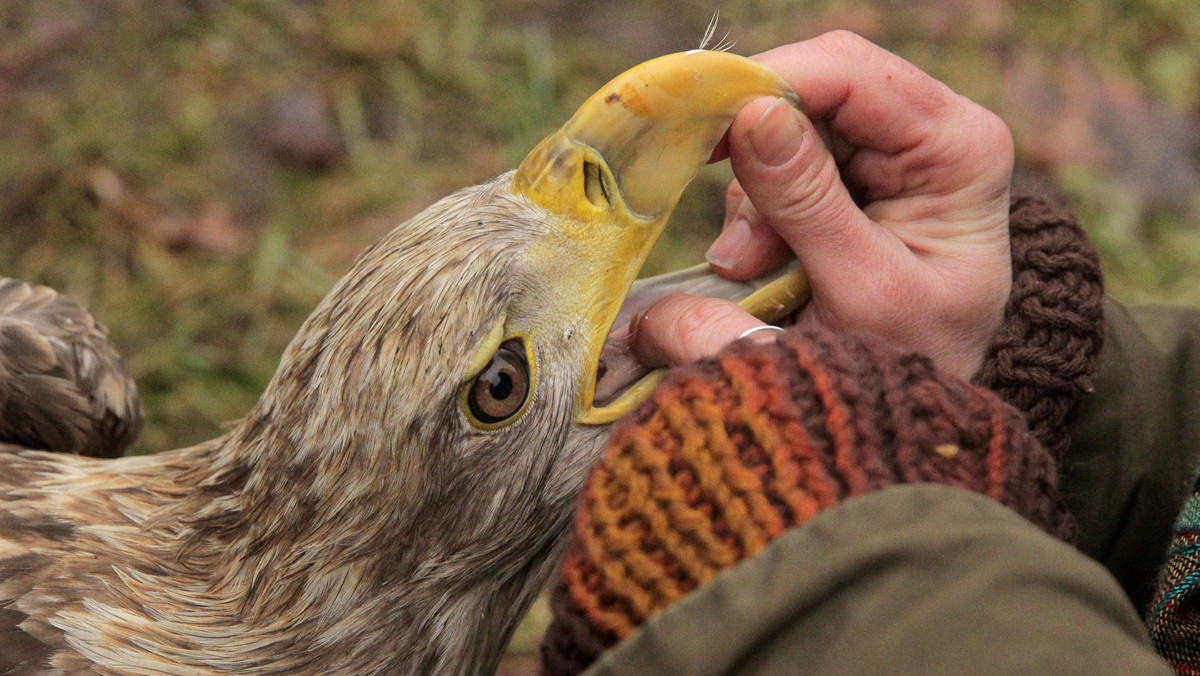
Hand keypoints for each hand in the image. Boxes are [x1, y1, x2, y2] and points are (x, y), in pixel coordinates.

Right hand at [632, 31, 1013, 380]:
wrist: (923, 411)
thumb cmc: (912, 360)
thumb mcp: (860, 289)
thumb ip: (807, 201)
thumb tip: (751, 114)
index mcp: (959, 149)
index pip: (854, 73)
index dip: (770, 84)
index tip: (702, 131)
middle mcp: (934, 132)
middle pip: (817, 89)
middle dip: (758, 152)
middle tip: (733, 231)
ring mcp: (896, 152)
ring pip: (791, 125)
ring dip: (754, 193)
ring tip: (750, 267)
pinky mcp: (860, 177)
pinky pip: (786, 161)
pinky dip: (759, 209)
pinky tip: (760, 261)